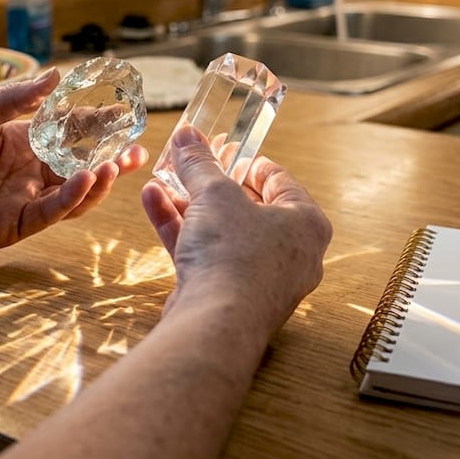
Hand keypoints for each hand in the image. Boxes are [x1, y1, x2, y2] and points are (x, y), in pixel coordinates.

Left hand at [0, 68, 146, 257]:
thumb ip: (14, 99)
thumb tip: (58, 75)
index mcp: (16, 139)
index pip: (66, 130)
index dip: (96, 124)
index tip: (126, 114)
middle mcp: (24, 171)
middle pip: (77, 163)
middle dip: (109, 156)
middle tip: (137, 150)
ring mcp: (20, 200)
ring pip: (71, 192)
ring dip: (97, 179)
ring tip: (116, 164)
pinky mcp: (12, 227)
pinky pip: (50, 212)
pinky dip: (72, 197)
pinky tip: (86, 180)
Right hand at [140, 126, 331, 338]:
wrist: (215, 323)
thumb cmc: (233, 254)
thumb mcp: (214, 194)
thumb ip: (199, 163)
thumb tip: (187, 135)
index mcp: (306, 223)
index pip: (279, 181)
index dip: (247, 160)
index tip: (223, 148)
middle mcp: (290, 253)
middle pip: (247, 207)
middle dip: (210, 184)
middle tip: (190, 163)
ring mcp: (259, 278)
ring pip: (222, 232)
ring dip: (189, 204)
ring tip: (161, 179)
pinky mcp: (228, 296)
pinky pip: (206, 254)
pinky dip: (182, 229)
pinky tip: (153, 201)